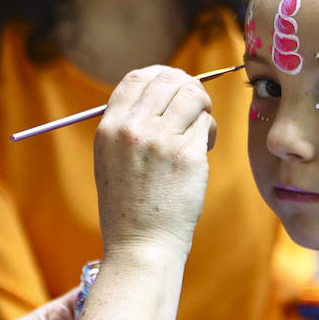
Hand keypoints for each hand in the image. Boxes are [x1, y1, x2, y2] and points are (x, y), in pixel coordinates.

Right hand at [93, 66, 215, 256]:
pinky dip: (209, 132)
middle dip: (188, 86)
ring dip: (202, 108)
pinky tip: (203, 149)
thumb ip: (129, 124)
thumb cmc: (129, 205)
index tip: (173, 86)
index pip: (136, 77)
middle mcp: (133, 129)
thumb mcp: (111, 158)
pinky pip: (206, 124)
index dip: (160, 75)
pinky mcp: (188, 155)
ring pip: (193, 96)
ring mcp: (161, 141)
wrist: (141, 244)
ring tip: (199, 129)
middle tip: (196, 105)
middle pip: (168, 79)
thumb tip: (163, 91)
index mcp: (110, 127)